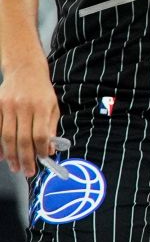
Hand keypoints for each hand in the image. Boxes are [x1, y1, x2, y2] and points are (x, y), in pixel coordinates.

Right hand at [0, 59, 59, 176]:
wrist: (25, 70)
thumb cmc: (41, 91)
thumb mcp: (52, 106)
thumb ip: (51, 128)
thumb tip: (49, 150)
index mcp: (42, 106)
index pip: (40, 134)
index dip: (40, 150)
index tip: (41, 161)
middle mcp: (24, 106)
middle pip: (22, 138)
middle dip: (25, 158)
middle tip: (27, 172)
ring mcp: (8, 106)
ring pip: (7, 136)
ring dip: (11, 155)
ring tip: (15, 167)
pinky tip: (1, 155)